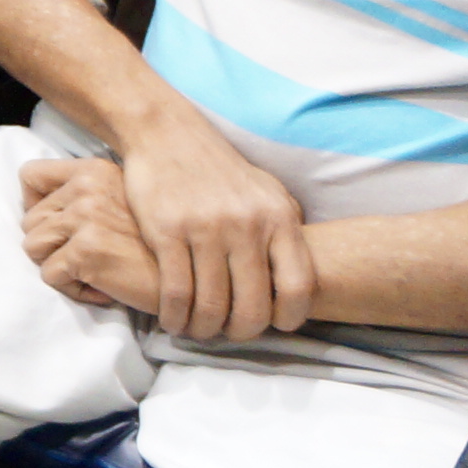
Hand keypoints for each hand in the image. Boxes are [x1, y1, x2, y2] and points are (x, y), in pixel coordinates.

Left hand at [18, 159, 161, 311]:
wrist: (192, 276)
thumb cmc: (157, 246)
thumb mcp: (126, 201)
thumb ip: (89, 196)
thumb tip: (38, 210)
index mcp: (94, 171)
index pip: (30, 174)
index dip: (32, 203)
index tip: (55, 225)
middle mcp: (86, 188)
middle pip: (30, 219)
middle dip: (52, 246)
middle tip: (88, 259)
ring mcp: (85, 218)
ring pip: (33, 247)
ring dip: (60, 268)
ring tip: (95, 273)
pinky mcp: (85, 251)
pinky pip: (50, 276)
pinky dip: (73, 290)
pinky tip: (105, 288)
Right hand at [105, 112, 313, 340]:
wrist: (168, 134)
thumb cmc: (221, 170)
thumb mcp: (268, 192)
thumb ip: (287, 230)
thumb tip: (300, 275)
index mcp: (278, 218)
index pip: (299, 286)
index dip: (290, 318)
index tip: (275, 326)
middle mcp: (247, 225)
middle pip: (253, 305)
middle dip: (241, 331)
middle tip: (229, 333)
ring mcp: (205, 229)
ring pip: (211, 304)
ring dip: (205, 329)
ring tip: (199, 330)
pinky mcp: (167, 231)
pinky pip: (176, 291)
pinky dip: (175, 316)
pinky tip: (173, 320)